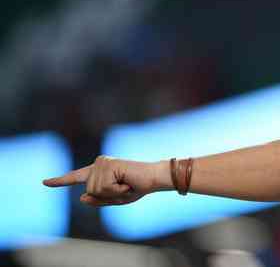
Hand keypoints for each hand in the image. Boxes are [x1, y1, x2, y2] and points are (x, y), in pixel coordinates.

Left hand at [43, 156, 167, 206]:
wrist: (153, 178)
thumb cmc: (137, 187)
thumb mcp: (115, 199)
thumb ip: (98, 200)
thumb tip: (81, 198)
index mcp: (98, 171)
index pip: (76, 177)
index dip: (60, 181)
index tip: (44, 183)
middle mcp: (98, 164)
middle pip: (90, 191)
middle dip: (107, 196)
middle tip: (124, 187)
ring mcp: (102, 163)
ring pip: (96, 190)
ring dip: (113, 193)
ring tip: (126, 184)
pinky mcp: (108, 164)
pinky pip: (104, 187)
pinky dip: (116, 189)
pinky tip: (126, 182)